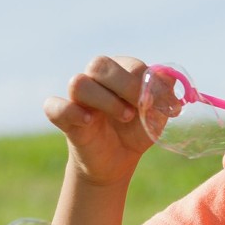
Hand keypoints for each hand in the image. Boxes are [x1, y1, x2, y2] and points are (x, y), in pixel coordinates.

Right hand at [44, 55, 155, 185]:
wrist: (120, 159)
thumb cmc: (137, 130)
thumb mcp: (156, 115)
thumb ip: (162, 95)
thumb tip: (170, 79)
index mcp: (119, 73)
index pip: (130, 64)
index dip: (145, 82)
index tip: (157, 104)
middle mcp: (95, 80)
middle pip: (99, 64)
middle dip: (124, 85)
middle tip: (137, 108)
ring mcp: (77, 98)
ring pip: (78, 83)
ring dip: (104, 100)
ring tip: (124, 118)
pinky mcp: (63, 117)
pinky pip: (54, 106)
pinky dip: (72, 111)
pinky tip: (89, 121)